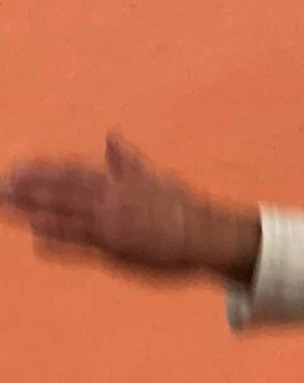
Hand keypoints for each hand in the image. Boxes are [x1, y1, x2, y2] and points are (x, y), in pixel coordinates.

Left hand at [1, 134, 260, 282]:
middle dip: (28, 188)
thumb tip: (111, 136)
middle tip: (0, 184)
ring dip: (33, 209)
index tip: (15, 168)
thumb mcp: (154, 177)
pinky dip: (59, 238)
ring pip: (65, 213)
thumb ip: (127, 161)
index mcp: (118, 181)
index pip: (71, 173)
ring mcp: (112, 222)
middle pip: (61, 191)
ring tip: (6, 205)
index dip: (42, 171)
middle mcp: (111, 198)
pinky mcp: (116, 246)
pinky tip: (36, 235)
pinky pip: (82, 242)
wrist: (204, 232)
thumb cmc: (180, 206)